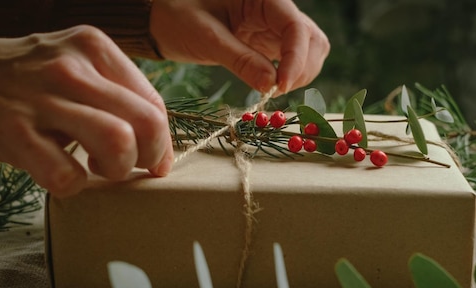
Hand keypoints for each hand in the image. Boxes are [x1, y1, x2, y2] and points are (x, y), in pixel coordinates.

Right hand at [0, 25, 172, 196]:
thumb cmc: (26, 78)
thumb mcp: (72, 63)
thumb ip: (115, 91)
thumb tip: (157, 141)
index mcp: (93, 47)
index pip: (154, 103)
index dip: (162, 141)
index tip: (154, 160)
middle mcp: (72, 67)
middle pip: (147, 122)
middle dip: (149, 157)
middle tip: (131, 167)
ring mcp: (42, 98)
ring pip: (118, 142)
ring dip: (117, 169)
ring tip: (97, 169)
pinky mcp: (13, 131)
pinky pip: (65, 174)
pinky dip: (74, 185)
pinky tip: (63, 176)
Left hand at [150, 0, 329, 94]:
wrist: (163, 19)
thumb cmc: (178, 17)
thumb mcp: (206, 38)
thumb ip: (240, 60)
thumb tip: (271, 86)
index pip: (295, 27)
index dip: (295, 58)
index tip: (280, 86)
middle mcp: (275, 9)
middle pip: (312, 39)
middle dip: (301, 68)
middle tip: (276, 90)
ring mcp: (275, 26)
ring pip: (310, 50)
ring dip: (301, 74)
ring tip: (274, 89)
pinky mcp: (270, 42)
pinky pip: (294, 59)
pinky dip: (291, 76)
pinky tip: (272, 85)